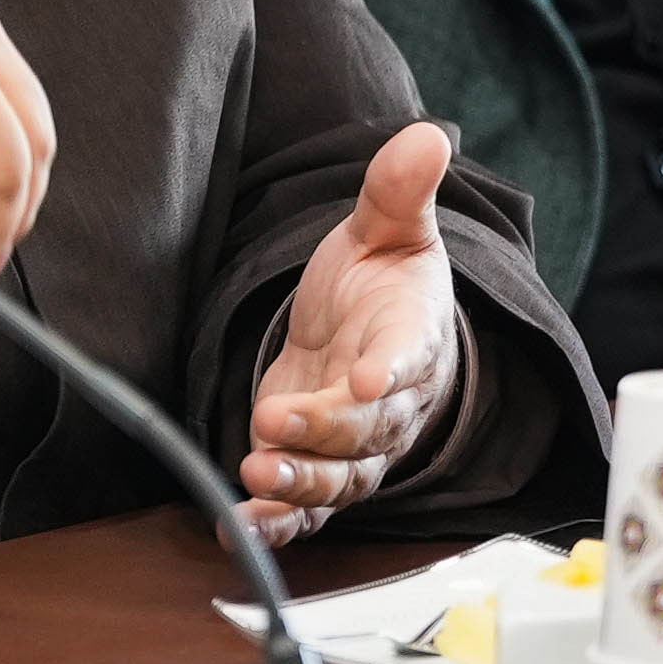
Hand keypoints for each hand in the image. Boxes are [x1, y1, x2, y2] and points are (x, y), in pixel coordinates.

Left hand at [238, 120, 461, 546]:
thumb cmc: (383, 283)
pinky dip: (275, 523)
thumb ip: (399, 191)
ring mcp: (354, 444)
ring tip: (254, 476)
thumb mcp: (388, 229)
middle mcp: (390, 405)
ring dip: (297, 484)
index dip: (391, 372)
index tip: (367, 378)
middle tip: (275, 422)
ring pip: (338, 478)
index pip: (409, 359)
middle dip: (324, 432)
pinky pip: (305, 508)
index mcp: (412, 341)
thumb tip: (427, 136)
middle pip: (367, 432)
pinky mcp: (317, 465)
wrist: (374, 330)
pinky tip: (235, 526)